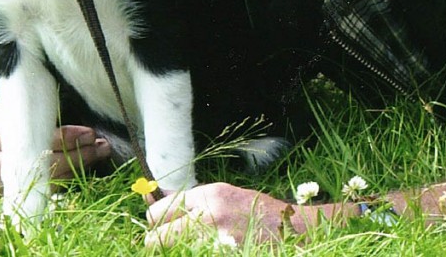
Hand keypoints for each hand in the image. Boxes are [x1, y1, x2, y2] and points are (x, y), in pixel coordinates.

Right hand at [0, 102, 111, 186]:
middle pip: (42, 163)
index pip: (35, 138)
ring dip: (78, 167)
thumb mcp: (28, 104)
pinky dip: (70, 177)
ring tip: (100, 153)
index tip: (90, 134)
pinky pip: (46, 189)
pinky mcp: (12, 192)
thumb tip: (86, 104)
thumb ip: (48, 109)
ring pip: (46, 180)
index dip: (66, 138)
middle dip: (77, 155)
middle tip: (101, 146)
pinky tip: (88, 164)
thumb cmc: (17, 110)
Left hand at [145, 182, 319, 246]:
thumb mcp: (224, 196)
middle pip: (156, 239)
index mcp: (210, 195)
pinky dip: (195, 254)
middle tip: (166, 245)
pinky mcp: (223, 253)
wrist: (294, 230)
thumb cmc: (257, 212)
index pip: (158, 211)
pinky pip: (194, 255)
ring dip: (176, 251)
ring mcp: (217, 241)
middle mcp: (210, 216)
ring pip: (172, 252)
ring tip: (189, 247)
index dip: (155, 223)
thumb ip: (191, 201)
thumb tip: (151, 198)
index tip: (158, 229)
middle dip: (156, 244)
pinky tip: (208, 250)